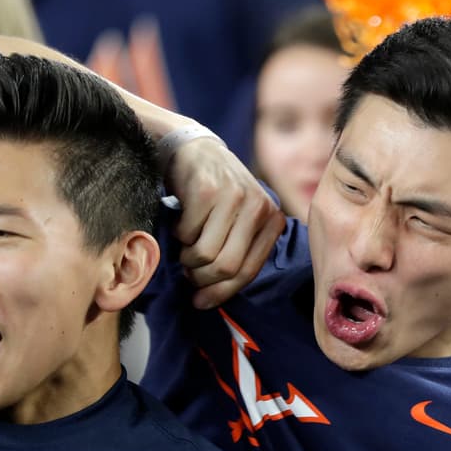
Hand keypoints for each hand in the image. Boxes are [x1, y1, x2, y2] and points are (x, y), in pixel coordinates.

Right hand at [165, 134, 286, 308]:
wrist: (194, 149)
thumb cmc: (216, 195)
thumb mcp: (240, 219)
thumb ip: (239, 251)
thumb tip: (212, 298)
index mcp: (272, 220)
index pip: (248, 272)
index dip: (221, 292)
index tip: (200, 301)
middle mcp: (259, 207)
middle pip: (227, 267)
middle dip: (201, 278)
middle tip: (188, 273)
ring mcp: (233, 197)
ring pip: (205, 255)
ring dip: (187, 258)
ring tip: (185, 246)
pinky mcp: (206, 190)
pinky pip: (186, 234)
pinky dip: (178, 234)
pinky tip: (181, 221)